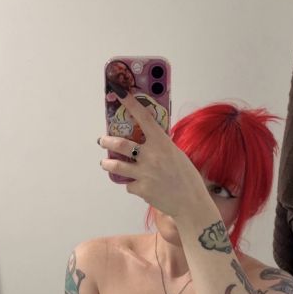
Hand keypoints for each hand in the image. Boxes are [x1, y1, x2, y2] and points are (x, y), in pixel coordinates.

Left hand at [97, 89, 207, 218]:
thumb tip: (150, 141)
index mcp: (162, 143)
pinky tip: (139, 186)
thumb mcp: (177, 155)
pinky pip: (129, 185)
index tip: (119, 91)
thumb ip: (162, 147)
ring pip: (116, 165)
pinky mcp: (141, 189)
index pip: (144, 117)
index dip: (130, 103)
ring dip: (107, 163)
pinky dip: (132, 185)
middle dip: (107, 141)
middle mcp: (151, 156)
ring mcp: (144, 173)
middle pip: (120, 144)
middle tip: (102, 140)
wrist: (190, 202)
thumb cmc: (187, 178)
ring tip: (104, 163)